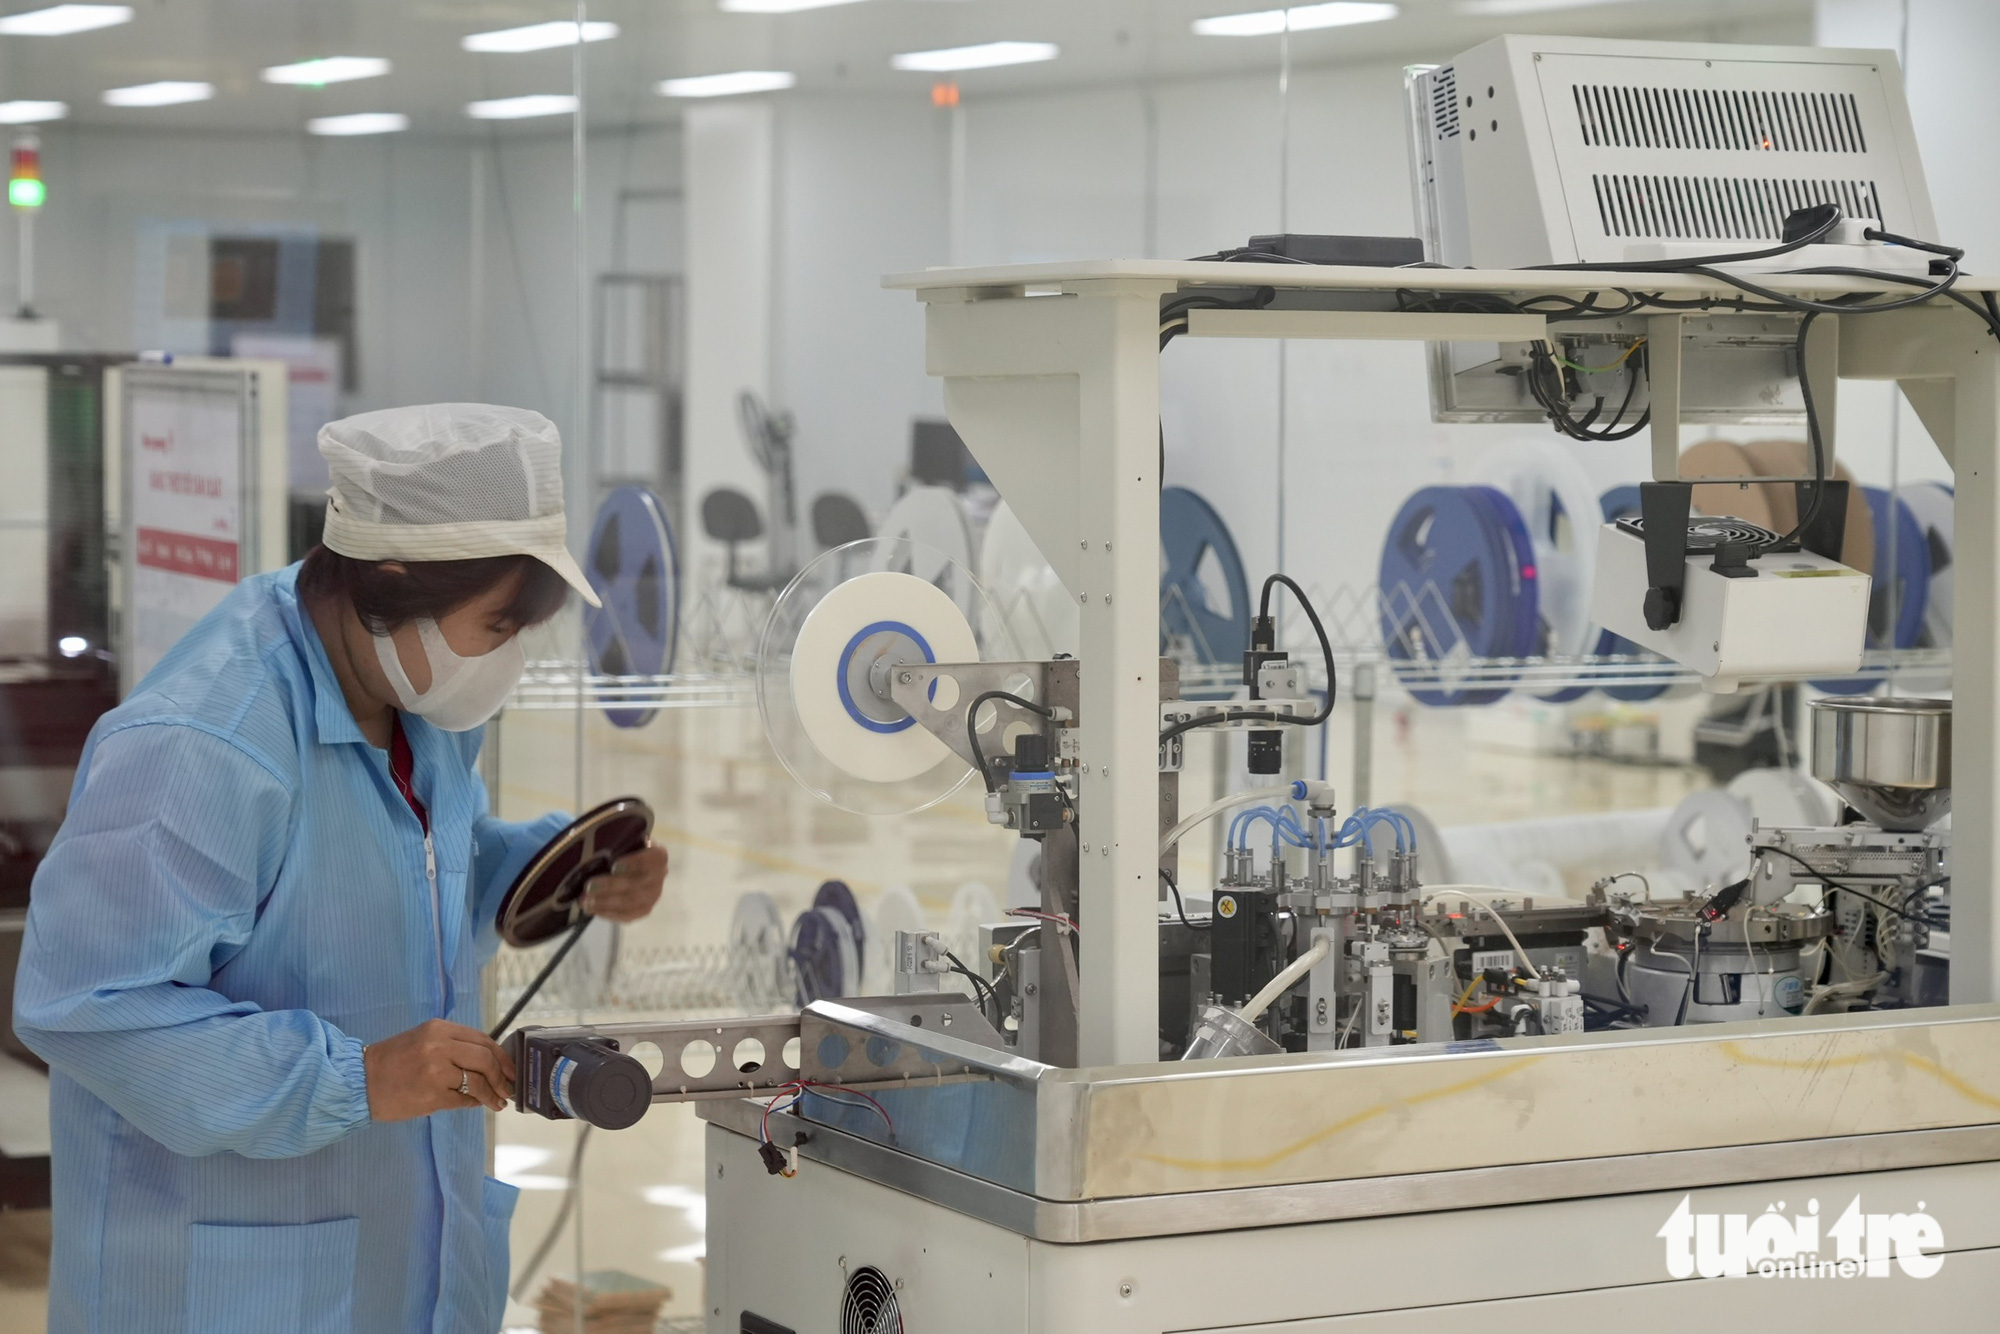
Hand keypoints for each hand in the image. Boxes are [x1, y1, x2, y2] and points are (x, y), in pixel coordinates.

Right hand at [364, 1019, 515, 1118]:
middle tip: (509, 1088)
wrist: (360, 1081)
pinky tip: (476, 1105)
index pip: (482, 1040)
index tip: (512, 1069)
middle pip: (486, 1059)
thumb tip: (490, 1063)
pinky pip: (464, 1100)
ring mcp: (436, 1070)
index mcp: (439, 1029)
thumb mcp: (423, 1041)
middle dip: (503, 1076)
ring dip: (493, 1094)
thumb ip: (454, 1046)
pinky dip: (474, 1103)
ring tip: (498, 1103)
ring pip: (479, 1081)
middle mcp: (440, 1045)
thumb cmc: (393, 1062)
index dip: (502, 1056)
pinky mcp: (432, 1095)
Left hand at [582, 841, 666, 923]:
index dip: (635, 863)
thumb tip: (592, 850)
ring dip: (606, 902)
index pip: (654, 858)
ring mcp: (653, 895)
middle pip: (638, 883)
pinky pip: (627, 915)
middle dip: (611, 886)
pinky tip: (593, 909)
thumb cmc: (621, 850)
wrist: (627, 865)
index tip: (614, 866)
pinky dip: (608, 913)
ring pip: (632, 902)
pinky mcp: (644, 910)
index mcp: (658, 855)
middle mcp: (660, 876)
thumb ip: (612, 845)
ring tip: (585, 901)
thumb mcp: (620, 842)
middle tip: (588, 886)